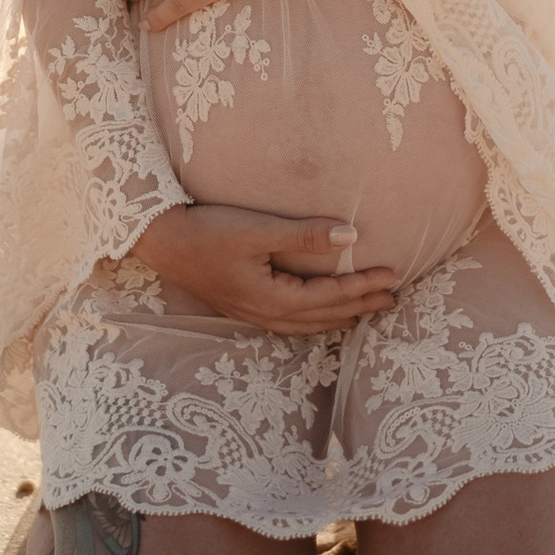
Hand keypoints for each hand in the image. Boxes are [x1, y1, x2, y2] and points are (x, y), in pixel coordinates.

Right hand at [129, 205, 397, 334]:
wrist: (162, 241)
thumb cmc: (208, 232)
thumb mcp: (258, 230)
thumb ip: (304, 235)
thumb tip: (351, 237)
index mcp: (274, 299)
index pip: (331, 296)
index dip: (363, 286)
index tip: (392, 275)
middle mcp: (266, 314)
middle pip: (324, 316)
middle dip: (359, 307)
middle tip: (392, 300)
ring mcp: (253, 314)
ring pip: (307, 324)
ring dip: (339, 317)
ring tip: (363, 313)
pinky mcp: (243, 305)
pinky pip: (290, 322)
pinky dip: (313, 320)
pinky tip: (316, 314)